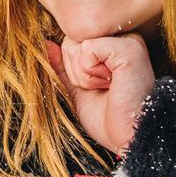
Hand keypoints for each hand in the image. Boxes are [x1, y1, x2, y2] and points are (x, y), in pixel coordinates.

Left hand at [46, 34, 155, 155]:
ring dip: (84, 76)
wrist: (129, 138)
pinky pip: (87, 49)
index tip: (99, 88)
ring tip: (109, 87)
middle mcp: (123, 38)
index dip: (74, 71)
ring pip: (77, 46)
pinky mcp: (129, 48)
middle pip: (71, 42)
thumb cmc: (109, 119)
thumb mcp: (79, 89)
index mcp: (114, 45)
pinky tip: (112, 84)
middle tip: (103, 89)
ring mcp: (128, 41)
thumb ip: (64, 66)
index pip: (72, 42)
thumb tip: (47, 44)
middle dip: (77, 74)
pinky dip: (90, 74)